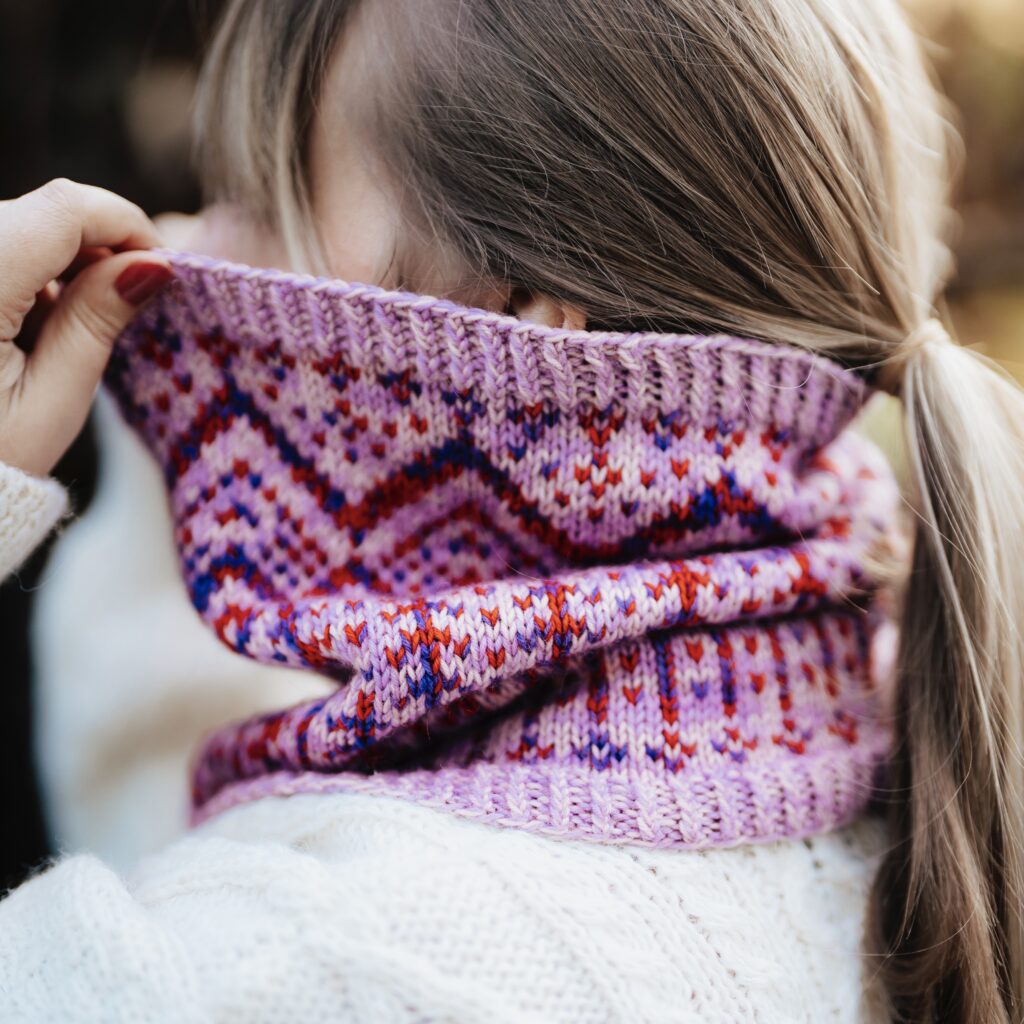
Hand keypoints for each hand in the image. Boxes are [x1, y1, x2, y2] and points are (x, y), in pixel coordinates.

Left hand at [0, 179, 171, 476]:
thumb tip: (155, 265)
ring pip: (20, 222)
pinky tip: (37, 319)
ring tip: (78, 324)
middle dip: (101, 243)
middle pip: (42, 210)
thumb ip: (98, 322)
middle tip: (132, 301)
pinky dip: (30, 268)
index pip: (63, 209)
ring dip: (65, 257)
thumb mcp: (52, 400)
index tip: (161, 267)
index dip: (126, 224)